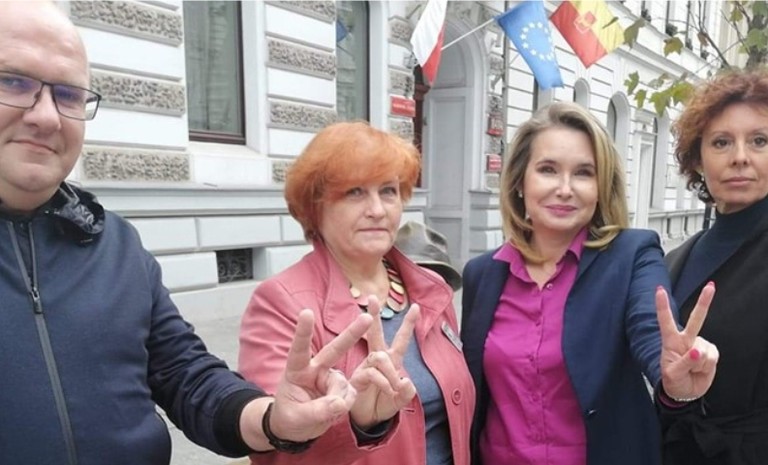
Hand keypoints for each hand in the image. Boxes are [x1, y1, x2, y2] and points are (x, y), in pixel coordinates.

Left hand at [267, 309, 372, 441]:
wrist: (296, 428)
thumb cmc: (289, 417)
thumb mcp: (297, 417)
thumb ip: (317, 410)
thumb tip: (340, 403)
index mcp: (297, 369)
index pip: (300, 349)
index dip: (303, 332)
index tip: (306, 313)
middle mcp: (316, 369)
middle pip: (335, 349)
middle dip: (352, 333)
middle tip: (367, 317)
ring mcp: (331, 378)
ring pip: (343, 385)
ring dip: (338, 400)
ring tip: (326, 413)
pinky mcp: (343, 388)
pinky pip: (351, 394)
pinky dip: (345, 405)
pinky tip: (335, 411)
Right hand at [348, 296, 418, 429]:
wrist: (368, 421)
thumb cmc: (383, 405)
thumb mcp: (400, 401)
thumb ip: (407, 393)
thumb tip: (407, 382)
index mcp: (391, 361)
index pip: (401, 340)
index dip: (408, 324)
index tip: (416, 307)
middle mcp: (378, 360)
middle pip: (376, 334)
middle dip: (374, 316)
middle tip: (372, 298)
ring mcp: (366, 367)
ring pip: (379, 357)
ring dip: (391, 372)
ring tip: (395, 388)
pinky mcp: (358, 378)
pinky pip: (372, 373)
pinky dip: (383, 382)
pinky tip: (387, 390)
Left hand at [656, 283, 718, 400]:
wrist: (686, 392)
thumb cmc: (673, 381)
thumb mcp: (672, 375)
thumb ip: (683, 363)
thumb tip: (697, 351)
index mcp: (670, 341)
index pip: (665, 321)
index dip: (662, 306)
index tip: (659, 289)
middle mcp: (686, 339)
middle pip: (696, 319)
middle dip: (704, 302)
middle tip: (711, 286)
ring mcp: (699, 345)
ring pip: (704, 350)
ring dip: (700, 363)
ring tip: (692, 370)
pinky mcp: (711, 352)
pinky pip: (712, 356)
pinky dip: (708, 365)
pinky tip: (701, 369)